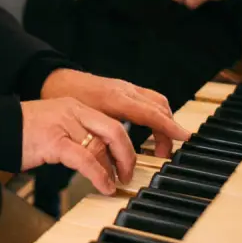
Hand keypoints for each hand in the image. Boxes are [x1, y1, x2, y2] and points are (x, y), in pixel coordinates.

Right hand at [19, 97, 134, 194]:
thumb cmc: (21, 131)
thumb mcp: (55, 125)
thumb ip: (76, 134)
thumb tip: (98, 157)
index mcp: (75, 106)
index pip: (111, 122)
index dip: (125, 144)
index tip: (126, 161)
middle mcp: (72, 111)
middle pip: (114, 130)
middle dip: (127, 155)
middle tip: (128, 174)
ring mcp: (63, 125)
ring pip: (101, 146)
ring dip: (113, 169)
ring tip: (114, 183)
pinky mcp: (54, 141)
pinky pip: (86, 160)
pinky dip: (99, 175)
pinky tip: (104, 186)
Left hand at [40, 69, 187, 159]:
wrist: (57, 80)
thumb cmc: (67, 99)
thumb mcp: (86, 120)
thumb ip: (104, 137)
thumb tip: (117, 162)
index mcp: (118, 98)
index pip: (151, 113)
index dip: (169, 127)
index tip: (184, 137)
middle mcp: (126, 90)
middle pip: (159, 107)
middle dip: (168, 129)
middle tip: (165, 153)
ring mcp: (126, 88)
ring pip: (156, 103)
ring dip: (162, 123)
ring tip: (157, 146)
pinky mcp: (124, 89)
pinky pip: (147, 100)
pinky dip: (154, 115)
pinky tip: (148, 131)